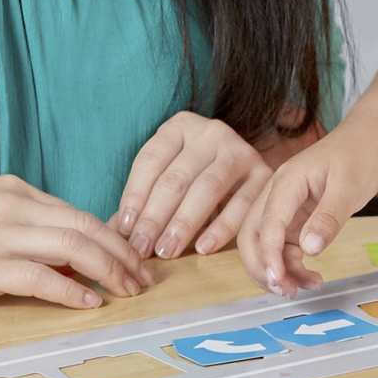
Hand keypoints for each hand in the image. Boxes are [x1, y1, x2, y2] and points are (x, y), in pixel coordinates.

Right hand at [0, 175, 142, 308]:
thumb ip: (28, 229)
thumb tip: (77, 255)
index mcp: (16, 192)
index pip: (79, 213)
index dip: (114, 238)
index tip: (133, 261)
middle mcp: (12, 206)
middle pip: (86, 227)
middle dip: (122, 255)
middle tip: (142, 281)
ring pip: (72, 247)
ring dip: (108, 272)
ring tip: (126, 292)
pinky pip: (41, 277)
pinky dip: (72, 290)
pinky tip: (89, 303)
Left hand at [114, 112, 269, 262]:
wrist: (247, 171)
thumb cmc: (195, 179)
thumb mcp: (168, 179)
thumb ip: (143, 203)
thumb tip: (113, 233)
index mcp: (180, 126)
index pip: (150, 160)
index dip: (135, 196)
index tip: (125, 229)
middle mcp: (211, 132)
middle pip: (176, 177)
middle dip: (155, 217)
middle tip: (142, 249)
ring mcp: (240, 150)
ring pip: (206, 189)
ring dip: (183, 224)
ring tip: (166, 251)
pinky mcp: (264, 174)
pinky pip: (241, 204)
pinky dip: (221, 228)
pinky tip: (203, 248)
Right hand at [237, 118, 377, 294]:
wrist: (368, 143)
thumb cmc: (359, 156)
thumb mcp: (349, 187)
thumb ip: (329, 217)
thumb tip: (310, 248)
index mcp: (286, 181)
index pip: (268, 222)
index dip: (270, 255)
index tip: (279, 281)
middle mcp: (276, 194)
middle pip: (251, 235)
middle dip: (262, 267)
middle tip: (285, 291)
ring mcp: (283, 208)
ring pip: (264, 245)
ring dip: (277, 271)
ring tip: (304, 288)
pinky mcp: (292, 219)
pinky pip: (282, 247)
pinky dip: (290, 266)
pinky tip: (309, 278)